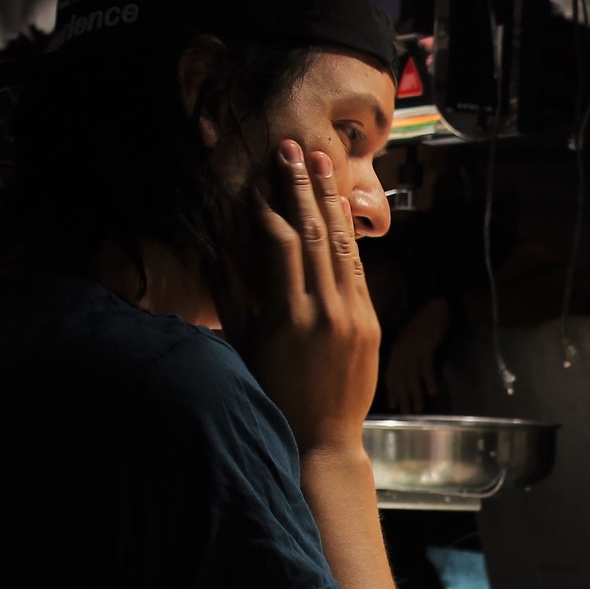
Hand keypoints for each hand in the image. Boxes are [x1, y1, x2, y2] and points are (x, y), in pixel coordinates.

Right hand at [234, 139, 380, 452]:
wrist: (322, 439)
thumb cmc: (273, 396)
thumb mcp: (245, 349)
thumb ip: (233, 300)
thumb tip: (219, 255)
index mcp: (287, 316)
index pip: (279, 245)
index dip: (267, 210)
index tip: (255, 184)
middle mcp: (324, 310)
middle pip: (312, 233)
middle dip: (301, 187)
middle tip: (292, 149)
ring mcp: (352, 316)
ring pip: (340, 245)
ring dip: (330, 201)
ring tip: (322, 164)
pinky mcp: (370, 323)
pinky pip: (358, 270)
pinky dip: (348, 237)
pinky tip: (341, 210)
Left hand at [381, 297, 447, 413]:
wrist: (437, 307)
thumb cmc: (426, 324)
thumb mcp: (411, 340)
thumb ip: (406, 355)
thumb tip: (406, 374)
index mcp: (396, 350)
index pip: (391, 374)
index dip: (392, 391)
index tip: (394, 405)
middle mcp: (401, 350)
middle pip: (400, 378)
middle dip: (403, 397)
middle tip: (407, 412)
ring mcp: (412, 348)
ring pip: (411, 375)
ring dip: (415, 393)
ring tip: (418, 408)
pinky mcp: (425, 345)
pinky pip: (425, 366)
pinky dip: (428, 379)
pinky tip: (432, 391)